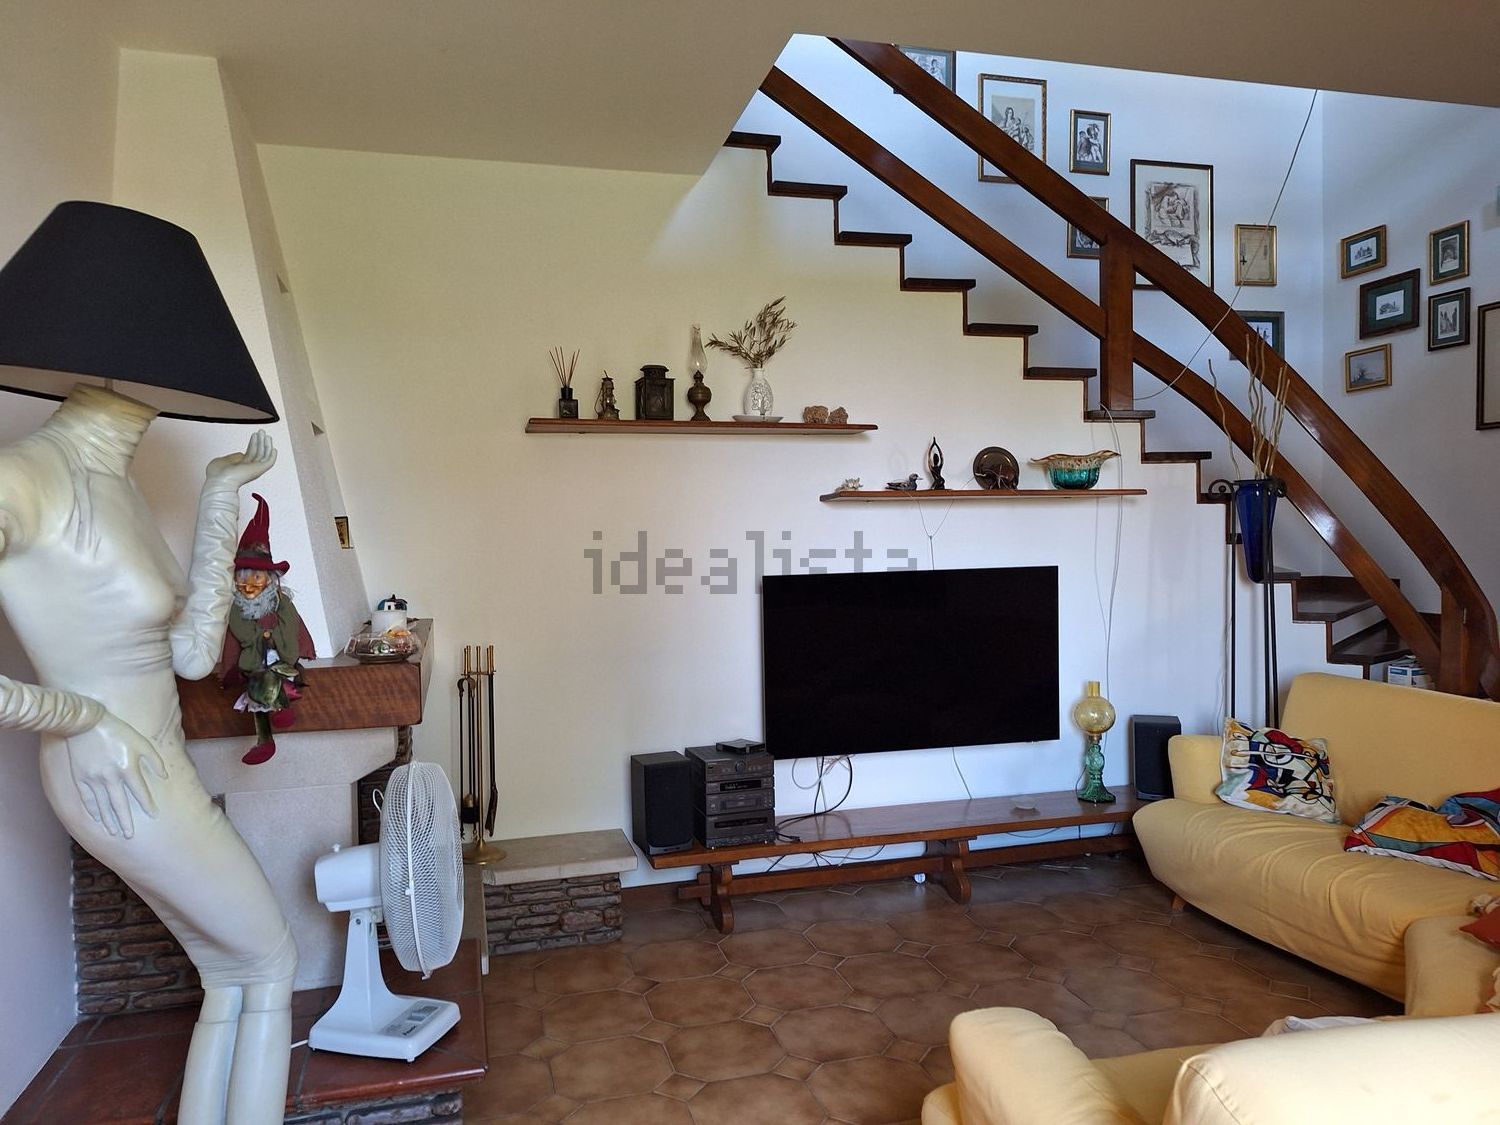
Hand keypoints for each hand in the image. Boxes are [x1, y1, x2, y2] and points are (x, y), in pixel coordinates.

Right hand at [64, 712, 169, 838]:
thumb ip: (154, 760)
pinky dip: (92, 810)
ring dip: (109, 820)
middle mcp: (111, 777)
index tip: (154, 815)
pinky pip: (87, 798)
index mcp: (127, 767)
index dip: (148, 805)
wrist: (85, 723)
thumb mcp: (141, 741)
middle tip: (130, 836)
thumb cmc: (117, 731)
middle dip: (126, 821)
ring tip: (115, 832)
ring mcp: (93, 778)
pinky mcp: (80, 777)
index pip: (140, 792)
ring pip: (103, 805)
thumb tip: (164, 776)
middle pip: (120, 804)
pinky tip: (97, 819)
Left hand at [205, 430, 275, 489]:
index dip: (253, 444)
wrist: (219, 482)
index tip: (254, 436)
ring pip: (263, 455)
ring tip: (264, 433)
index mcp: (240, 467)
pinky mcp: (259, 469)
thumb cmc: (217, 475)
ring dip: (265, 443)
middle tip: (261, 431)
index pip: (250, 454)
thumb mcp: (222, 461)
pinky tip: (273, 447)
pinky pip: (269, 462)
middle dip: (259, 441)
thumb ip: (232, 457)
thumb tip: (242, 454)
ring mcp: (254, 469)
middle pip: (257, 452)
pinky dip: (272, 455)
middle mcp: (249, 469)